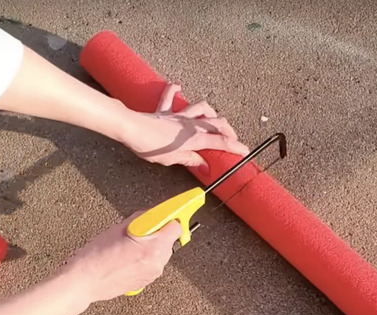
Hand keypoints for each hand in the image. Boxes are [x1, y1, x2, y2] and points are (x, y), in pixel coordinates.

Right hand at [58, 211, 182, 302]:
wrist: (83, 282)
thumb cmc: (95, 258)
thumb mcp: (118, 228)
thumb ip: (140, 220)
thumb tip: (150, 214)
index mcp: (153, 249)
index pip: (175, 227)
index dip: (167, 219)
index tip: (164, 215)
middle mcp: (156, 264)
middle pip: (169, 241)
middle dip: (157, 233)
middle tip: (139, 230)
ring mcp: (151, 275)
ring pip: (160, 253)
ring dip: (150, 246)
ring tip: (128, 245)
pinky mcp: (144, 282)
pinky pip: (152, 264)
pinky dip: (144, 258)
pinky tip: (126, 256)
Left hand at [119, 82, 249, 173]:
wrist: (131, 128)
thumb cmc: (149, 146)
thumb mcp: (172, 159)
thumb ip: (190, 160)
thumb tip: (204, 167)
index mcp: (193, 138)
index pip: (220, 142)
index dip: (235, 147)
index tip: (245, 152)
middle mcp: (189, 124)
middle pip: (216, 123)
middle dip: (228, 131)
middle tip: (232, 140)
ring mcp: (177, 115)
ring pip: (201, 107)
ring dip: (211, 112)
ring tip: (214, 118)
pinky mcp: (164, 110)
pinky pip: (170, 96)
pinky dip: (175, 90)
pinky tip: (179, 85)